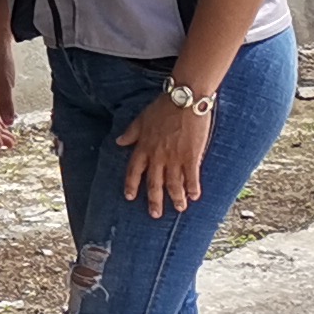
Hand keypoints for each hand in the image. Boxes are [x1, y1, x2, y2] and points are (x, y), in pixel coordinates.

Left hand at [118, 93, 211, 212]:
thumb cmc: (164, 106)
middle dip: (154, 200)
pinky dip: (193, 188)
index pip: (133, 170)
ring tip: (180, 208)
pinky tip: (195, 196)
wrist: (185, 99)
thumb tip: (119, 141)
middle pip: (154, 183)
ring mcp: (174, 157)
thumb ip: (131, 133)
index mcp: (144, 147)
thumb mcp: (142, 118)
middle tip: (156, 215)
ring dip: (176, 198)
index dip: (131, 184)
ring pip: (173, 183)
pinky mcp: (191, 156)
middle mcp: (157, 156)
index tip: (129, 197)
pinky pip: (191, 176)